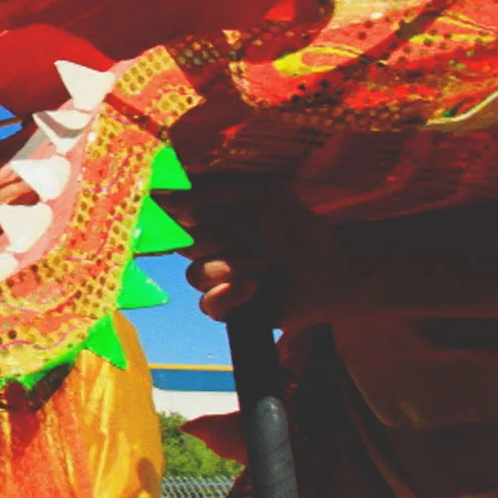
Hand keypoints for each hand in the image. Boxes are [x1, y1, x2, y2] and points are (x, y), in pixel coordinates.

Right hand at [162, 176, 340, 326]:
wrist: (332, 269)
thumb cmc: (299, 226)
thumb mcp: (259, 193)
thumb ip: (211, 189)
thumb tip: (165, 195)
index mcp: (214, 217)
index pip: (175, 215)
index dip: (178, 214)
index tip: (182, 208)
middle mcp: (211, 246)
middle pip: (184, 245)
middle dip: (220, 238)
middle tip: (254, 233)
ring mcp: (218, 278)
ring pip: (196, 275)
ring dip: (234, 265)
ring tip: (267, 261)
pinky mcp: (228, 308)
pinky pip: (208, 304)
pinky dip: (231, 294)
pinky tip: (255, 286)